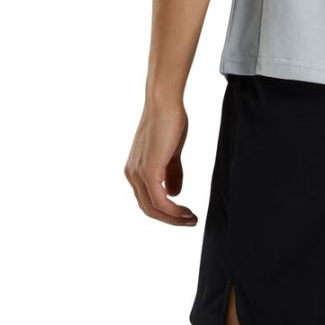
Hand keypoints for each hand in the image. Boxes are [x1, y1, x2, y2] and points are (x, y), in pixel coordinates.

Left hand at [124, 99, 197, 225]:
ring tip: (192, 219)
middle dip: (170, 219)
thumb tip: (174, 194)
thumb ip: (171, 172)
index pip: (147, 200)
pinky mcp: (148, 170)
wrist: (165, 103)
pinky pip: (159, 201)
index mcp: (135, 170)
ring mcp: (138, 173)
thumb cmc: (169, 121)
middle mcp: (132, 174)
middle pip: (148, 209)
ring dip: (173, 218)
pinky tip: (186, 211)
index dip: (166, 211)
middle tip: (191, 221)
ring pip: (153, 209)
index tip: (185, 214)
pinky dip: (173, 211)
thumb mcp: (171, 152)